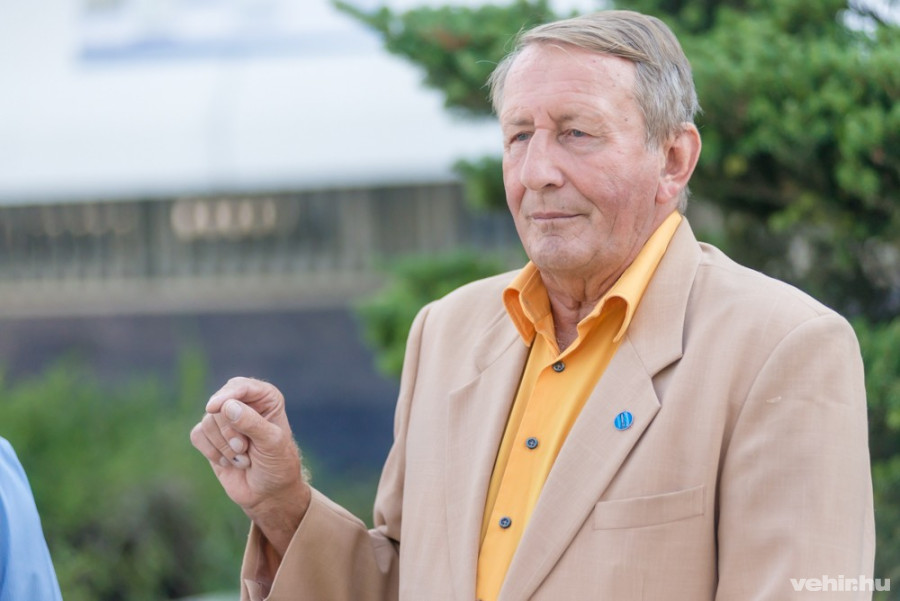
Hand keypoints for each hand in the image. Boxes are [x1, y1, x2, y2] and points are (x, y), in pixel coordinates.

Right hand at [190, 377, 309, 555]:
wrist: (268, 493)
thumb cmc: (277, 465)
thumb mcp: (271, 443)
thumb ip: (252, 423)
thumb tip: (227, 406)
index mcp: (265, 397)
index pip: (240, 387)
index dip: (226, 395)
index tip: (213, 407)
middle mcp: (244, 404)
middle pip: (219, 406)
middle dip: (229, 433)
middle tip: (245, 449)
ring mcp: (226, 420)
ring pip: (207, 422)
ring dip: (223, 446)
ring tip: (243, 459)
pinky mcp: (211, 437)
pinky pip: (197, 435)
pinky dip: (211, 452)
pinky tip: (228, 462)